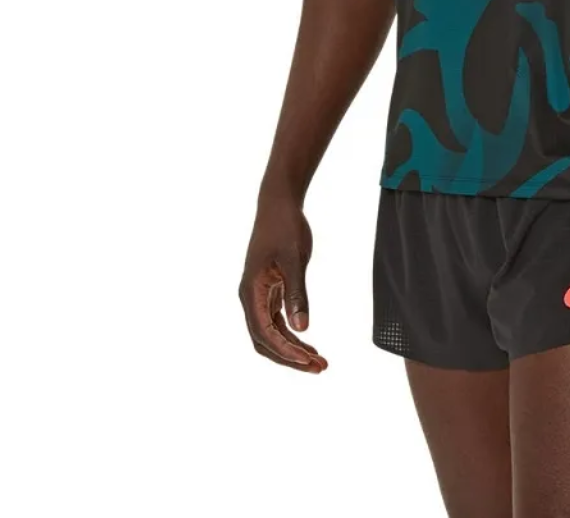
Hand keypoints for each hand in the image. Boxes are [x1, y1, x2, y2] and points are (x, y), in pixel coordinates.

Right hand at [238, 197, 327, 372]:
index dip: (286, 351)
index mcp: (250, 292)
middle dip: (289, 357)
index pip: (264, 333)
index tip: (308, 361)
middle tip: (319, 367)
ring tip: (318, 360)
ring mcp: (258, 295)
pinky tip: (308, 341)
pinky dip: (291, 334)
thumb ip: (297, 293)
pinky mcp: (268, 290)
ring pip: (270, 333)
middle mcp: (250, 298)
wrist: (278, 203)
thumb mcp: (294, 259)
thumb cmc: (285, 227)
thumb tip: (302, 329)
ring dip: (292, 349)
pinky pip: (275, 321)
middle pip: (264, 341)